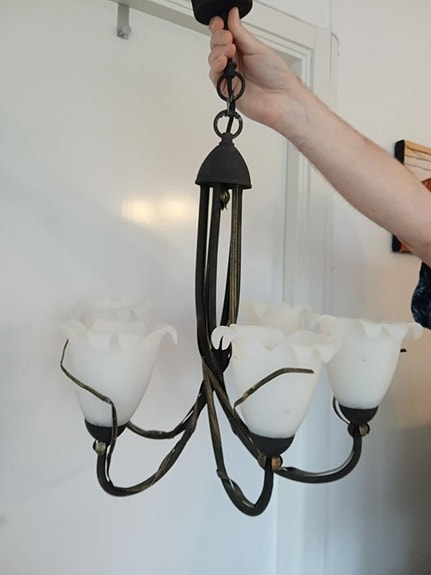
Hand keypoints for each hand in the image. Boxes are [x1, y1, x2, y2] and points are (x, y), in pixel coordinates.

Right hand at [208, 8, 298, 131]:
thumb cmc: (277, 76)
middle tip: (228, 39)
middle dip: (219, 38)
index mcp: (243, 50)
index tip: (221, 22)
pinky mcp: (226, 90)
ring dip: (218, 51)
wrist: (281, 98)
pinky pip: (214, 76)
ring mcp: (230, 76)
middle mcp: (235, 62)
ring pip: (213, 59)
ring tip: (230, 50)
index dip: (220, 27)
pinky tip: (224, 61)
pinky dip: (216, 66)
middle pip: (216, 46)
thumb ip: (241, 33)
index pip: (225, 35)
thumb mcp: (258, 48)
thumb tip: (232, 15)